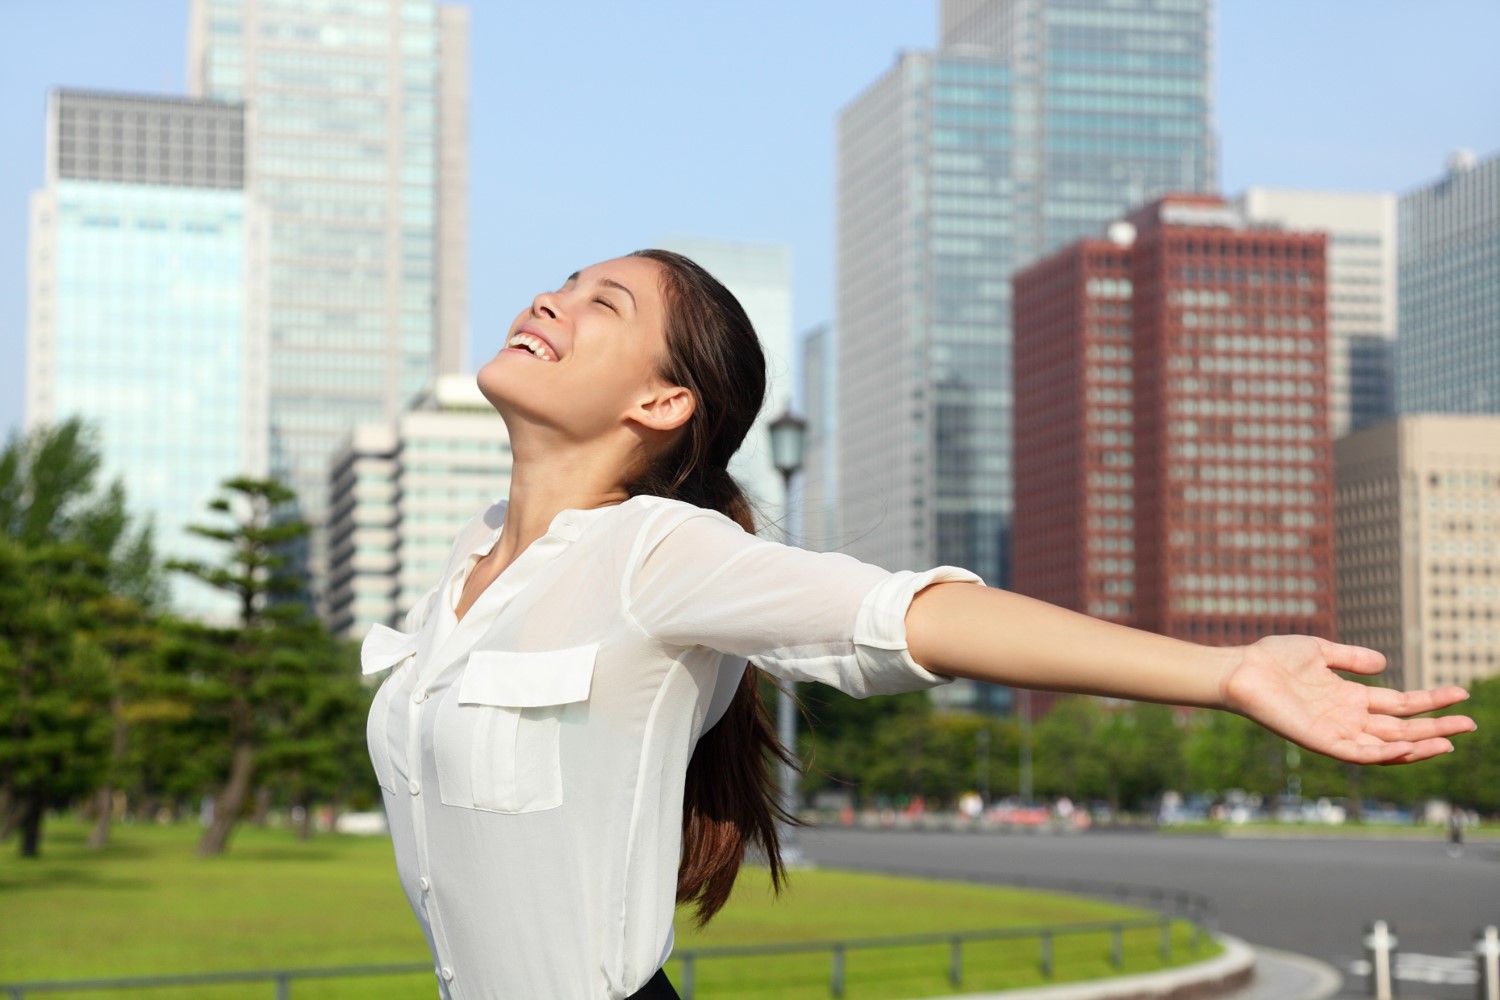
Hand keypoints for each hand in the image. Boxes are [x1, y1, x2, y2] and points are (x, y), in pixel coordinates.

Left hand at [1220, 635, 1475, 764]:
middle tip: (1471, 724)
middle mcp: (1347, 718)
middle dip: (1436, 727)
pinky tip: (1407, 747)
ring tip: (1449, 740)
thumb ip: (1352, 658)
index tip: (1461, 693)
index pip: (1399, 704)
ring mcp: (1336, 731)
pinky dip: (1384, 754)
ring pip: (1386, 746)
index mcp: (1349, 697)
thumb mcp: (1320, 652)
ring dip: (1418, 745)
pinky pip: (1358, 754)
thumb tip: (1385, 663)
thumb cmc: (1272, 659)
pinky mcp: (1320, 742)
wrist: (1240, 669)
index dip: (1430, 701)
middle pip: (1401, 728)